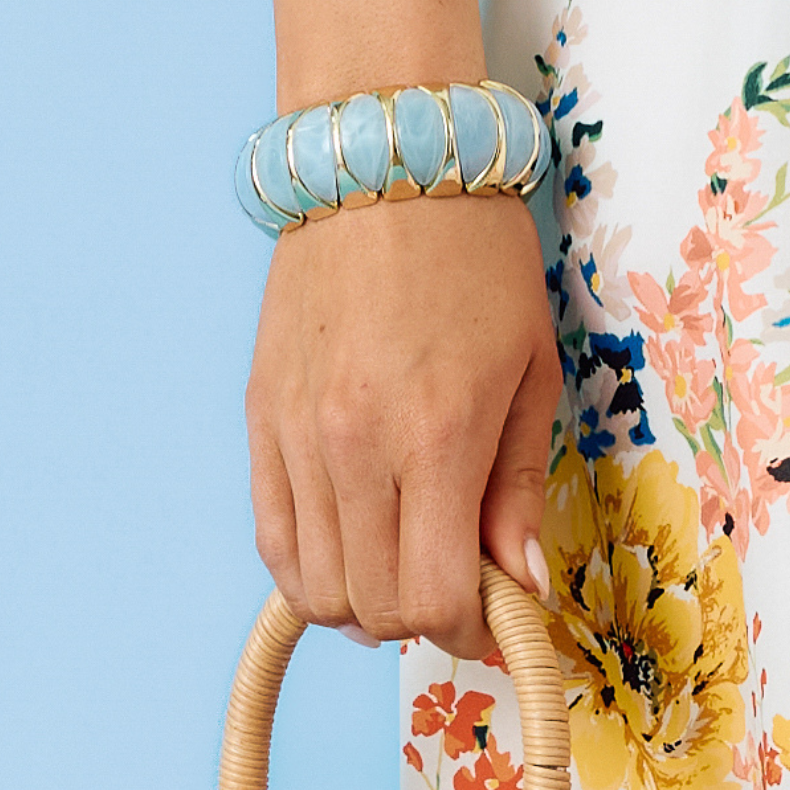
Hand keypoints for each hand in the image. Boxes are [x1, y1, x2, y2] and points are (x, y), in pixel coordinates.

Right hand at [245, 195, 561, 658]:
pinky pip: (274, 542)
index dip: (469, 632)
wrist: (382, 157)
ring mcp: (297, 438)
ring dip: (364, 606)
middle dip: (422, 621)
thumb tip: (522, 586)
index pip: (433, 599)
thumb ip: (517, 490)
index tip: (494, 619)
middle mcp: (353, 448)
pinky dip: (312, 573)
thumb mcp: (528, 371)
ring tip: (402, 569)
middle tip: (455, 588)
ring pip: (316, 590)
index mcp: (434, 437)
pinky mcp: (260, 421)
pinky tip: (351, 554)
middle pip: (372, 608)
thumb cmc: (472, 255)